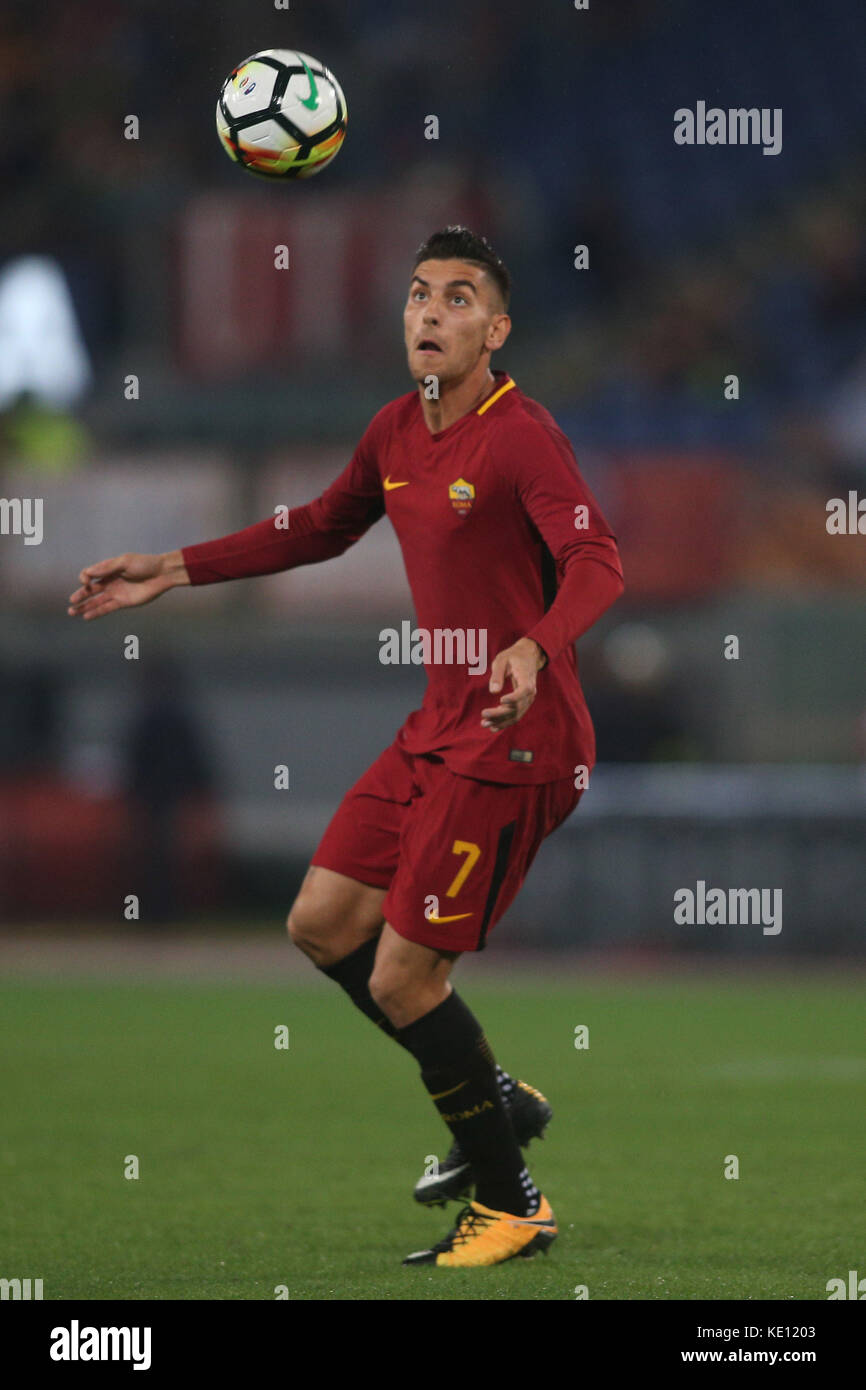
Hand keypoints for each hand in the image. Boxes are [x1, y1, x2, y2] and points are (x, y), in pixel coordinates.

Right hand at [67, 550, 186, 620]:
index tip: (85, 580)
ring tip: (72, 612)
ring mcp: (116, 593)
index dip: (84, 577)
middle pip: (91, 590)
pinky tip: (86, 616)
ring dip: (85, 607)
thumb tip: (88, 573)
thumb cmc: (145, 564)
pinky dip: (96, 612)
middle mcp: (110, 581)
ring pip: (97, 601)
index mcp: (109, 569)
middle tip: (71, 602)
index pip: (90, 574)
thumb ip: (107, 568)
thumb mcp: (124, 562)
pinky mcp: (124, 602)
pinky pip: (107, 608)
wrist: (162, 574)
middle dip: (80, 596)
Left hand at [481, 638, 546, 730]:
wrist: (528, 657)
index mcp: (526, 678)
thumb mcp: (502, 660)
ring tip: (485, 724)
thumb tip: (493, 691)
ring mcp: (528, 699)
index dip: (514, 698)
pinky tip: (493, 726)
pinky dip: (505, 722)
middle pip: (517, 706)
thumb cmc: (513, 657)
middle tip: (483, 714)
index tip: (500, 701)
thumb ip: (497, 674)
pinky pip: (515, 715)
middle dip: (500, 713)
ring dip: (501, 721)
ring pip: (516, 714)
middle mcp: (531, 691)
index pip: (525, 690)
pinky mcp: (524, 703)